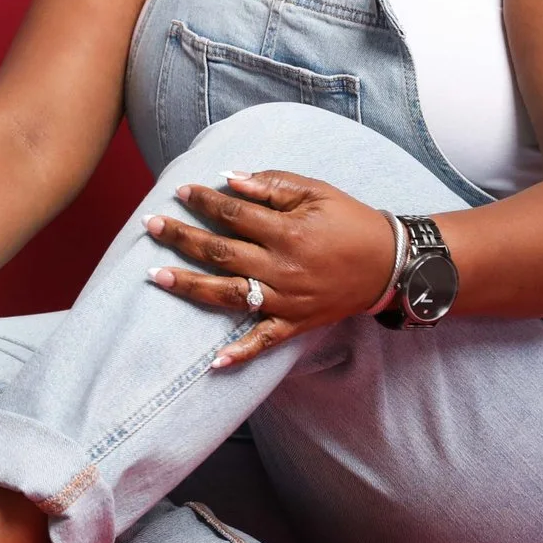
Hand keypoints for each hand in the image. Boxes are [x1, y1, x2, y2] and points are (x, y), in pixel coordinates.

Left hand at [143, 169, 397, 366]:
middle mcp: (283, 269)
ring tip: (156, 276)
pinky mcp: (295, 324)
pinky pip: (264, 341)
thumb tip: (228, 180)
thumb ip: (271, 186)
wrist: (391, 264)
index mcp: (289, 233)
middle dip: (182, 238)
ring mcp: (287, 300)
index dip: (204, 202)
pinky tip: (213, 362)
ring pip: (229, 295)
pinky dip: (240, 353)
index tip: (180, 192)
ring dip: (190, 286)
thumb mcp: (316, 192)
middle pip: (220, 253)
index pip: (234, 215)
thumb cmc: (351, 221)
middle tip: (151, 225)